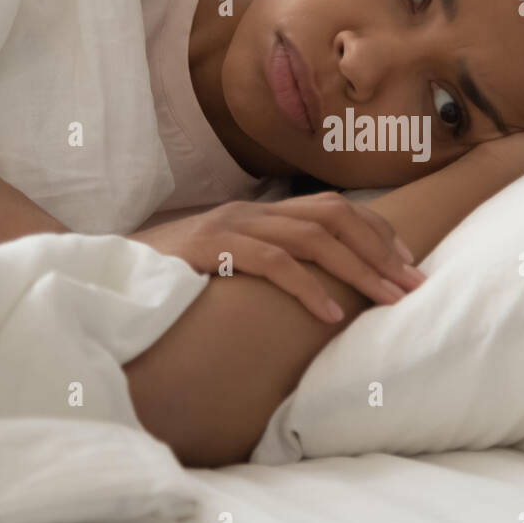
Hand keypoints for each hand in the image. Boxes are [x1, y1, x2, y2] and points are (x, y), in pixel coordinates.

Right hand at [130, 192, 426, 322]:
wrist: (109, 269)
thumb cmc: (173, 277)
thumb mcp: (229, 265)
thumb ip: (269, 264)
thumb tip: (322, 288)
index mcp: (261, 213)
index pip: (335, 208)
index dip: (376, 232)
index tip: (407, 263)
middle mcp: (252, 212)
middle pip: (335, 216)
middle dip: (380, 250)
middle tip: (414, 285)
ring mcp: (232, 225)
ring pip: (313, 237)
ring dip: (359, 270)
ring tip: (389, 300)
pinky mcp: (212, 248)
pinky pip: (272, 263)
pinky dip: (308, 287)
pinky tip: (333, 314)